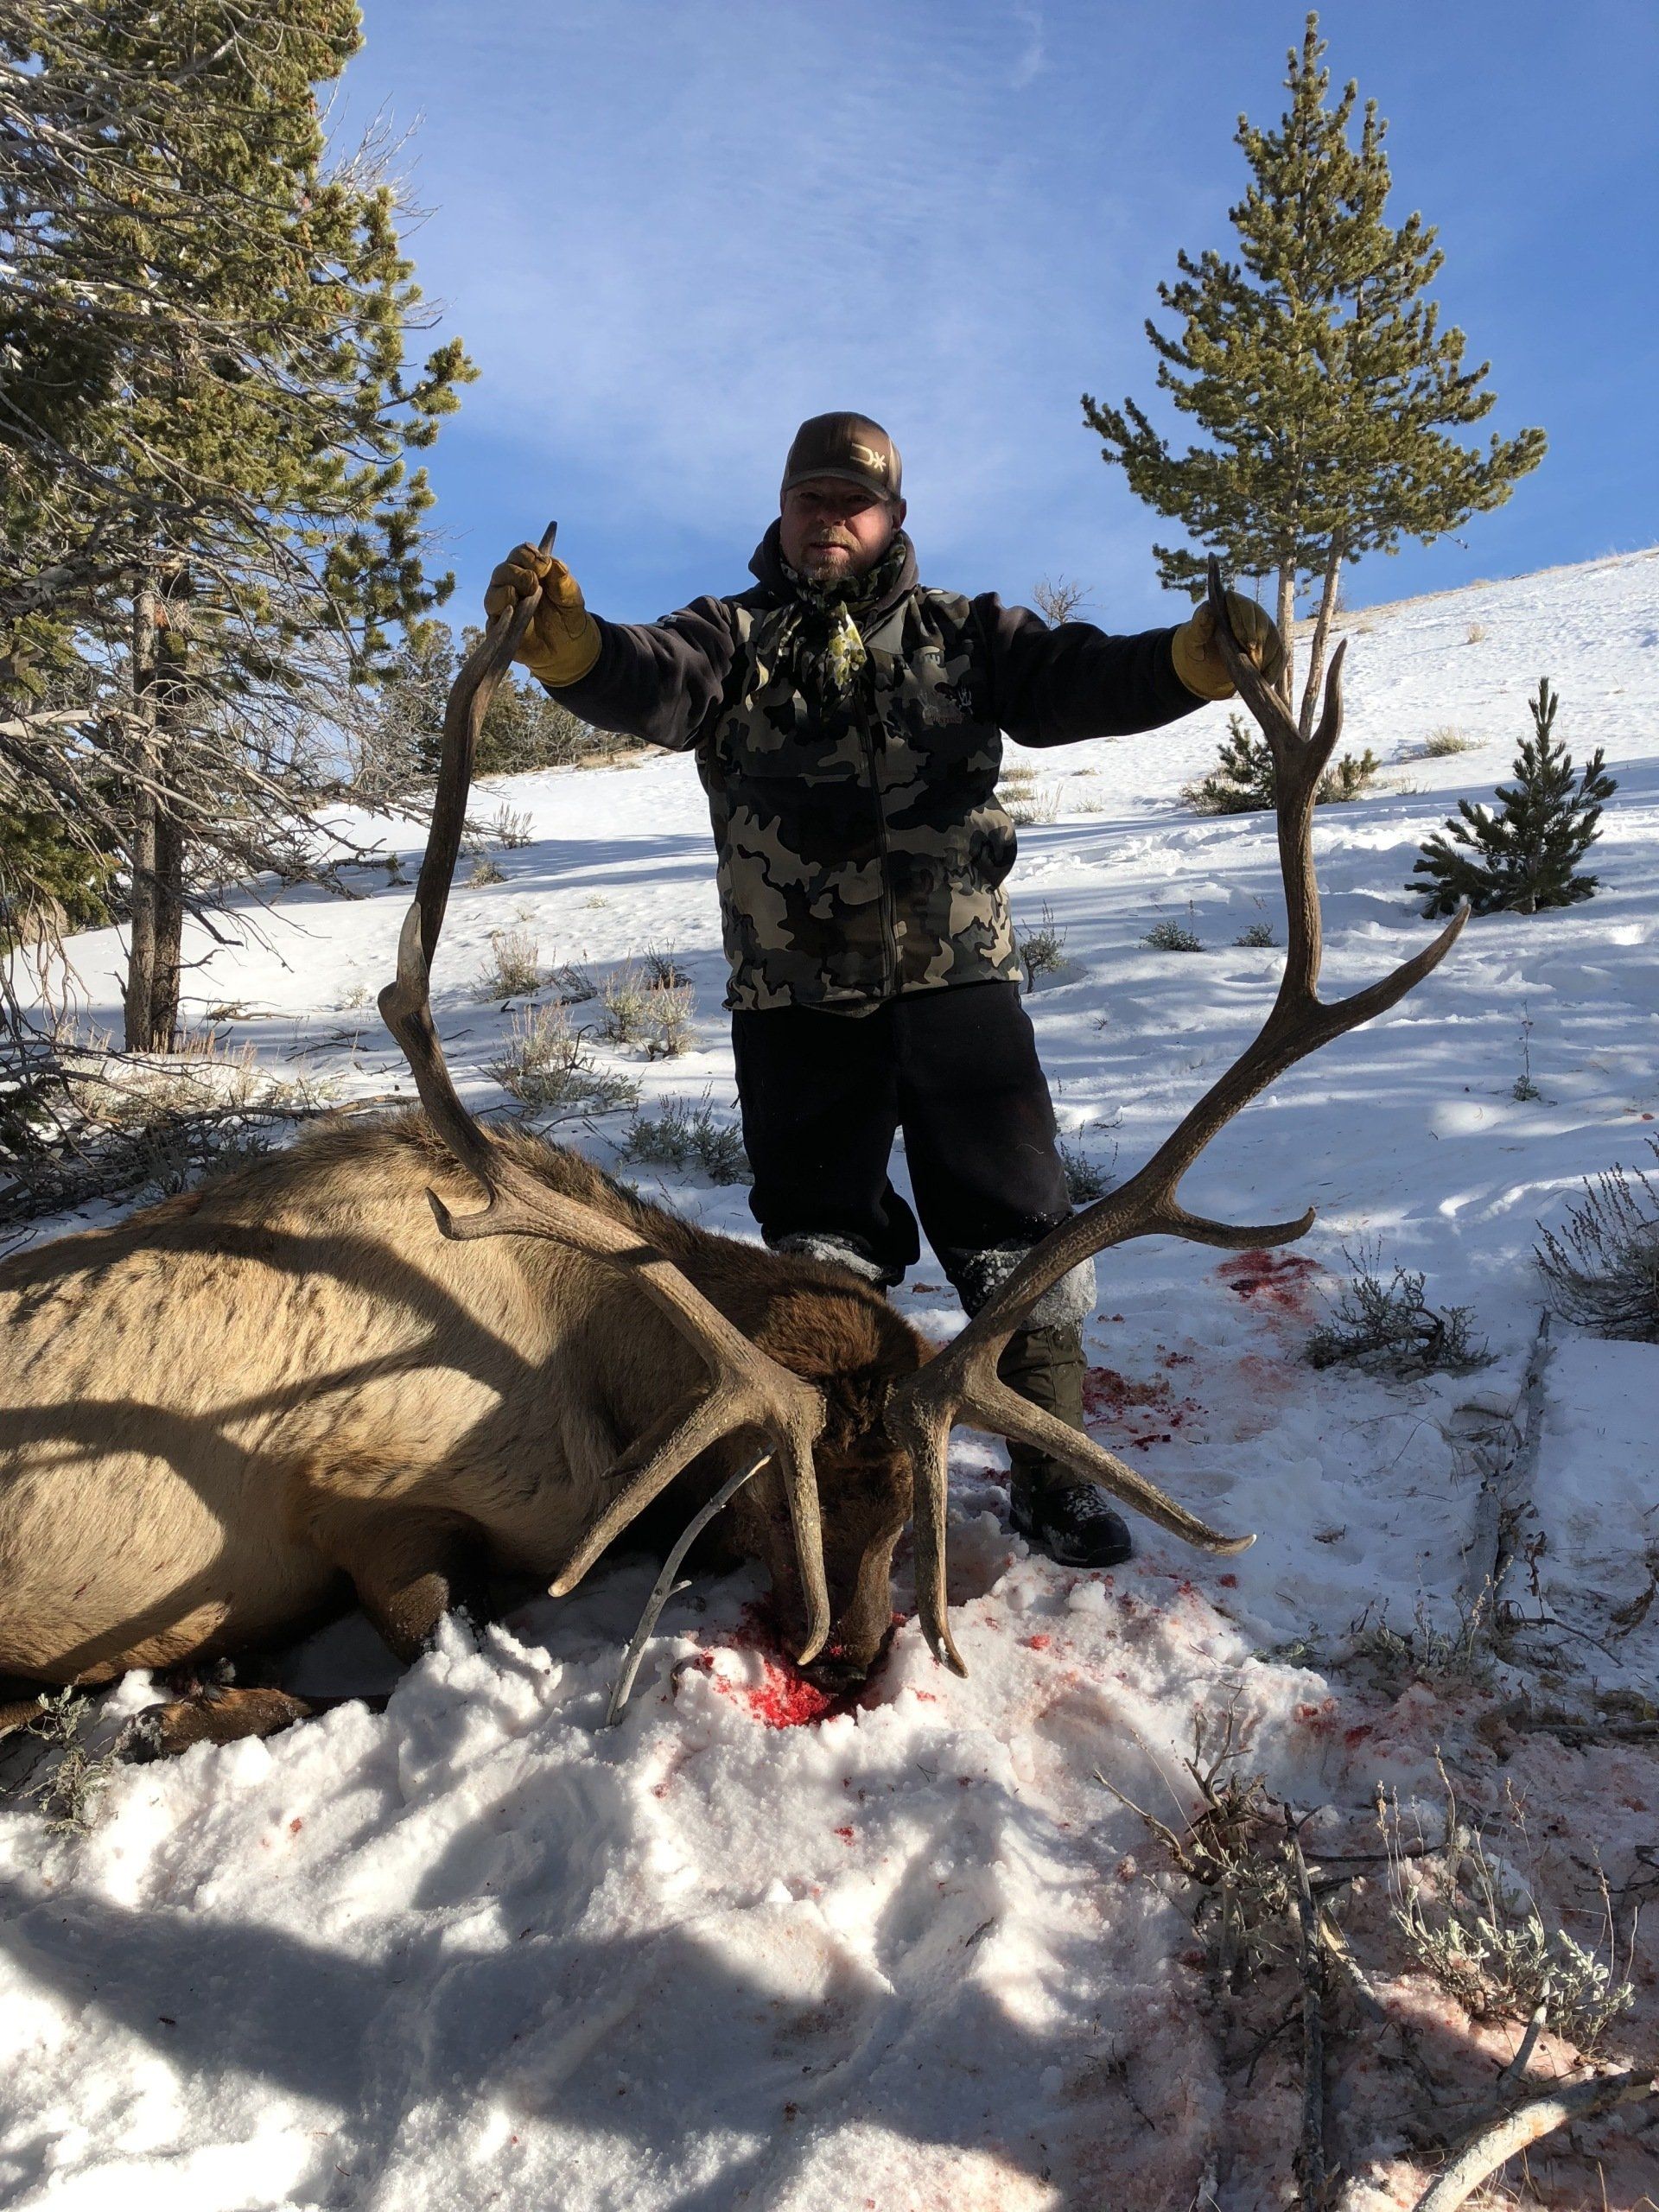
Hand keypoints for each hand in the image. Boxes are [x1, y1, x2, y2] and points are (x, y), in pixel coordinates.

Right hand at [483, 542, 600, 685]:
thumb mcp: (572, 594)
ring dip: (506, 593)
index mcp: (527, 571)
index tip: (544, 566)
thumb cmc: (567, 614)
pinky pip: (493, 623)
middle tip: (535, 583)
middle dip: (517, 573)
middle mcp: (510, 586)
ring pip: (492, 596)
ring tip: (526, 598)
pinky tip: (515, 617)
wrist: (570, 646)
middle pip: (501, 571)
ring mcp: (503, 609)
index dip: (528, 556)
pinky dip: (502, 618)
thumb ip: (562, 578)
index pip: (518, 554)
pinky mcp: (501, 632)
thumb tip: (551, 562)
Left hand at [1171, 592, 1285, 701]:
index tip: (1248, 645)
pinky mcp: (1272, 644)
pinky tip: (1265, 680)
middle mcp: (1252, 612)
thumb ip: (1200, 625)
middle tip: (1254, 665)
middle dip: (1260, 647)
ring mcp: (1264, 628)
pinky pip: (1279, 656)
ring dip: (1268, 660)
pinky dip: (1273, 669)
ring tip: (1257, 675)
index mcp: (1233, 603)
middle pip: (1264, 626)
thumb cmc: (1198, 644)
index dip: (1248, 627)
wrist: (1207, 657)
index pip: (1246, 609)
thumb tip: (1209, 610)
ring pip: (1274, 641)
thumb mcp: (1194, 638)